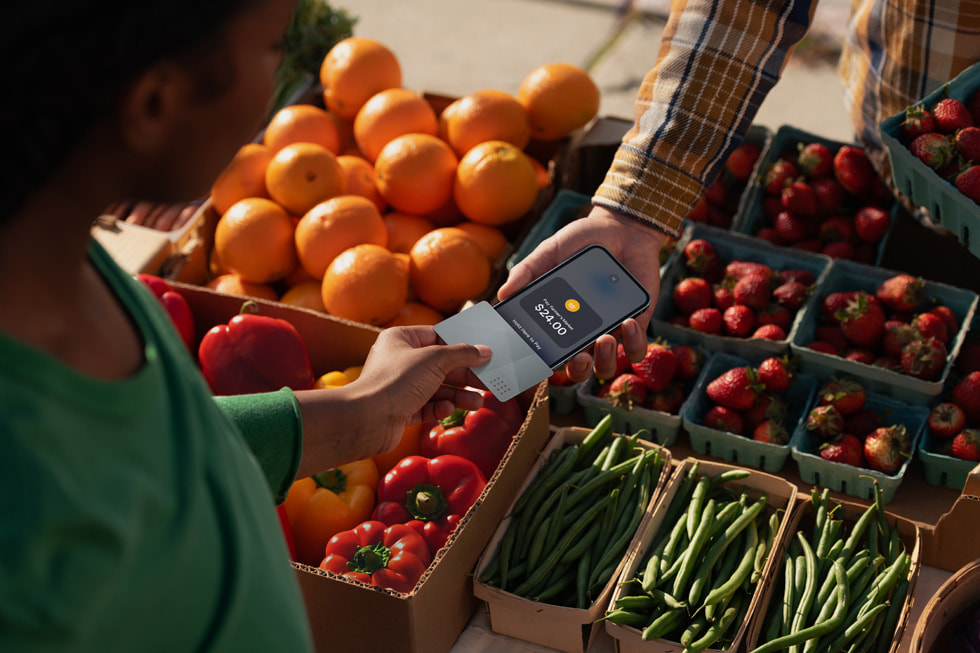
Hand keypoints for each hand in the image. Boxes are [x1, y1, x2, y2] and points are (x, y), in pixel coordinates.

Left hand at [356, 325, 489, 425]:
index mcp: (401, 339)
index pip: (436, 336)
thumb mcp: (435, 360)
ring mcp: (400, 386)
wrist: (366, 420)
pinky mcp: (401, 409)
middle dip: (464, 375)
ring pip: (436, 388)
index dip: (460, 344)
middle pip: (440, 364)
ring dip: (458, 395)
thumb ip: (462, 354)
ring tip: (477, 402)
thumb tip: (484, 351)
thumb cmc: (395, 381)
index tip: (482, 352)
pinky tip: (447, 410)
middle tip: (487, 381)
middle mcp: (399, 360)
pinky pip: (427, 406)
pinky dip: (440, 408)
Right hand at [497, 205, 666, 380]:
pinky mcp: (636, 325)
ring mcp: (610, 332)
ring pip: (606, 366)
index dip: (540, 364)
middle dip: (577, 369)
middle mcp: (583, 333)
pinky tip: (627, 322)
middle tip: (578, 356)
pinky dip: (634, 342)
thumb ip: (527, 271)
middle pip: (576, 369)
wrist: (621, 230)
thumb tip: (503, 294)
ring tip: (603, 339)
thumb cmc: (581, 243)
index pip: (546, 352)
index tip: (537, 359)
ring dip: (605, 360)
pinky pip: (636, 348)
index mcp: (559, 322)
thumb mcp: (549, 252)